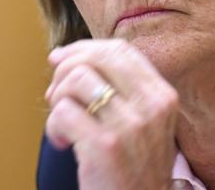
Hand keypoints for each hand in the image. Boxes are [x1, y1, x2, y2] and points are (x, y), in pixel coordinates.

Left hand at [45, 39, 178, 189]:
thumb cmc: (133, 167)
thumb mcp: (143, 121)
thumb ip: (118, 87)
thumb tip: (63, 56)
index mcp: (162, 95)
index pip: (120, 50)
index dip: (85, 48)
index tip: (63, 59)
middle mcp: (151, 106)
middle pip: (98, 57)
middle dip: (66, 68)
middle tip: (56, 92)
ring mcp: (130, 125)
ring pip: (77, 80)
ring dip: (58, 98)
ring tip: (61, 122)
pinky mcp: (105, 146)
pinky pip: (63, 112)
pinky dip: (53, 126)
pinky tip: (61, 142)